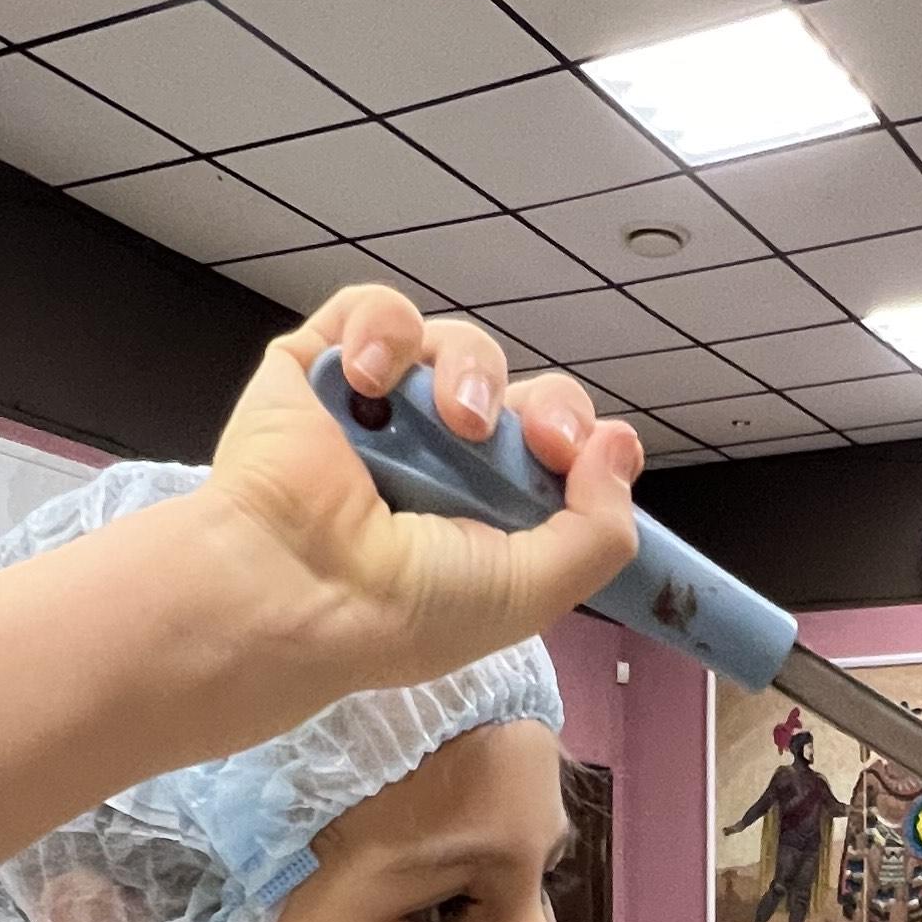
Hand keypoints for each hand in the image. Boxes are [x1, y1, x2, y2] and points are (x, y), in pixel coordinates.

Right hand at [200, 287, 644, 713]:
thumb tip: (623, 445)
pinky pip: (374, 311)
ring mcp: (377, 411)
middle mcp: (434, 458)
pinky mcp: (319, 368)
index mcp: (483, 512)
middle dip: (543, 404)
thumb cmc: (405, 609)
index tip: (572, 456)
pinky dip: (384, 331)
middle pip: (515, 391)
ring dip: (466, 371)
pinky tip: (373, 381)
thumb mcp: (533, 590)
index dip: (576, 438)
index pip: (553, 448)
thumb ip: (600, 530)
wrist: (299, 591)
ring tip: (453, 419)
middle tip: (532, 436)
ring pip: (453, 347)